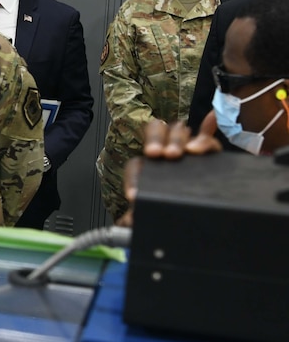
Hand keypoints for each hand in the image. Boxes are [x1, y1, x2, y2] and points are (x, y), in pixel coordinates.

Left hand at [118, 112, 222, 226]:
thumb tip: (129, 222)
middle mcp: (165, 152)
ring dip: (180, 138)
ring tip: (186, 151)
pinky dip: (209, 127)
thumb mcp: (152, 213)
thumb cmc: (165, 207)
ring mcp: (186, 147)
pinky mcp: (208, 150)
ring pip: (179, 130)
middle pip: (156, 133)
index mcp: (147, 168)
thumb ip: (139, 218)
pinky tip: (211, 119)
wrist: (192, 210)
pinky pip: (209, 135)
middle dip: (155, 140)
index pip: (135, 166)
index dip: (133, 178)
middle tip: (158, 154)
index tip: (135, 194)